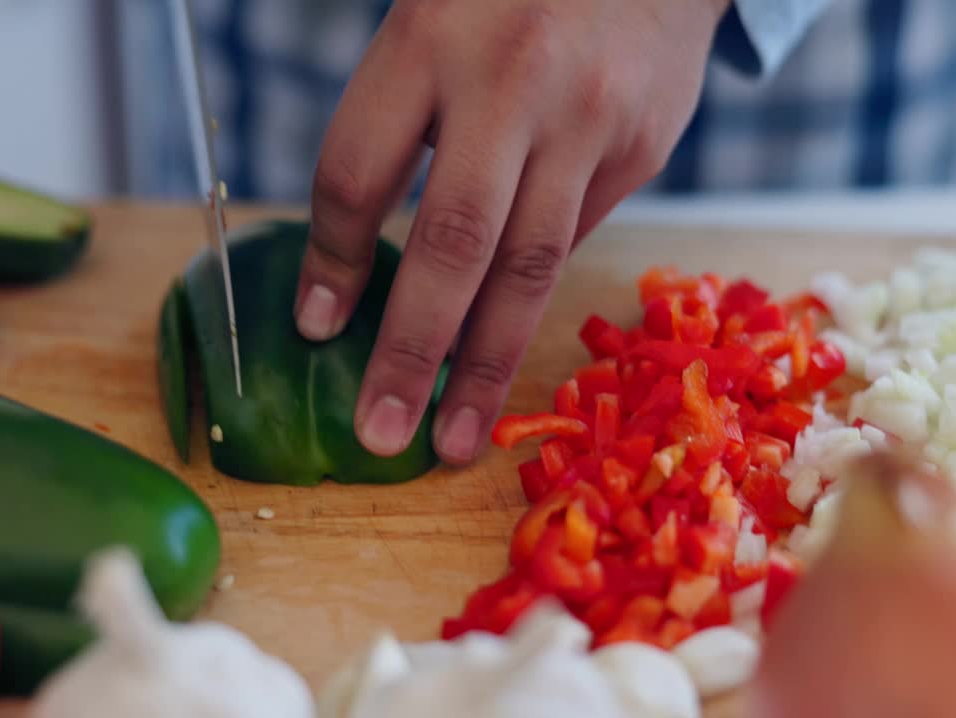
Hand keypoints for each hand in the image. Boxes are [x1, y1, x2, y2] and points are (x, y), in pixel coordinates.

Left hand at [294, 0, 730, 464]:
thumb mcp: (430, 21)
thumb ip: (399, 123)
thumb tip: (363, 267)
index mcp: (431, 35)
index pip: (358, 172)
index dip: (332, 260)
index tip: (316, 327)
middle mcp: (514, 81)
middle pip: (452, 242)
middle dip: (412, 350)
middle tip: (383, 433)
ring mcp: (588, 121)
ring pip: (529, 269)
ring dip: (486, 366)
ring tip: (455, 438)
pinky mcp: (640, 150)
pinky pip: (571, 241)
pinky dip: (530, 295)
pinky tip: (505, 338)